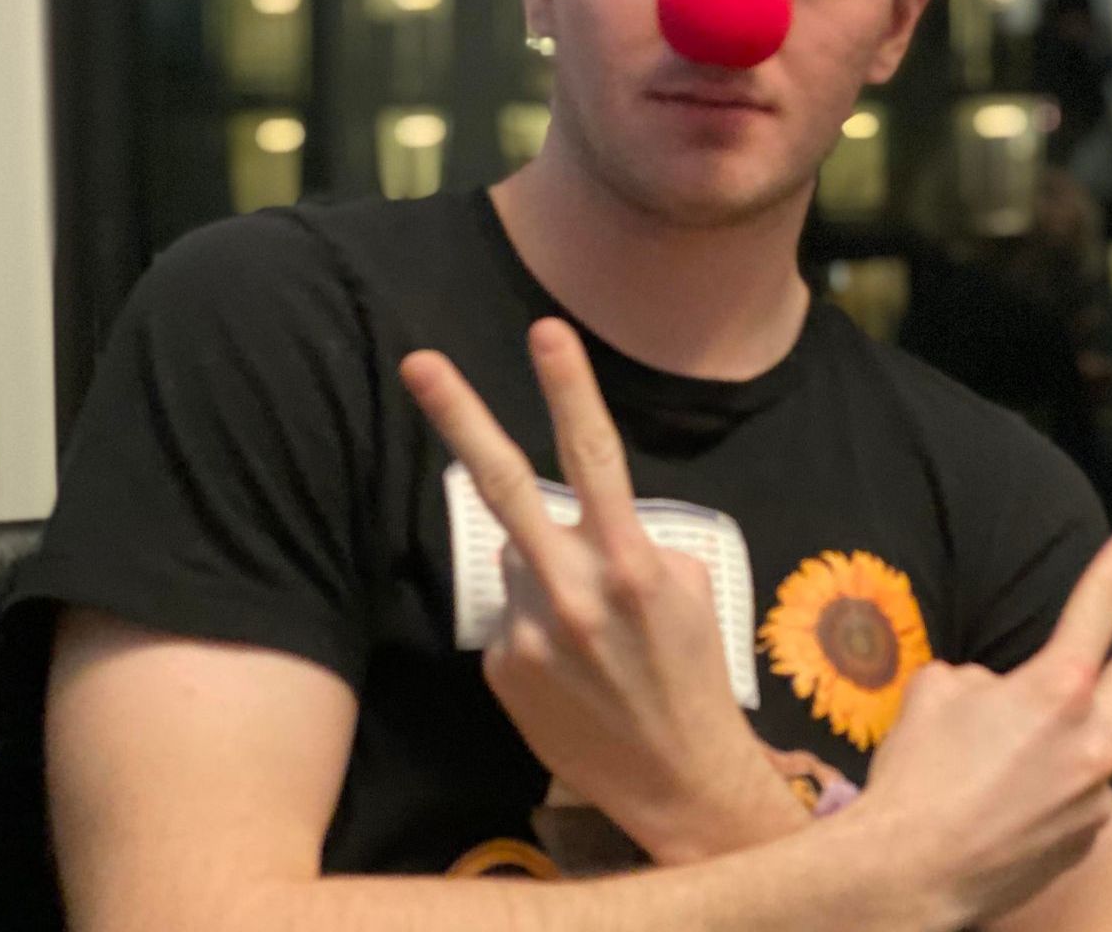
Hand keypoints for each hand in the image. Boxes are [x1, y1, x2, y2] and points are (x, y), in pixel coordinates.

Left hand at [400, 319, 807, 863]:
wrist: (679, 782)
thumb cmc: (693, 672)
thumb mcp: (686, 590)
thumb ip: (625, 541)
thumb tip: (575, 522)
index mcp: (630, 562)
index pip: (595, 456)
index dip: (570, 389)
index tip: (546, 330)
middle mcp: (572, 590)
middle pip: (505, 486)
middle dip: (460, 416)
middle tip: (417, 363)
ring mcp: (529, 632)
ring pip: (518, 559)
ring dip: (546, 569)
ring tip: (592, 635)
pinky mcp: (501, 668)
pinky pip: (510, 617)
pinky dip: (536, 623)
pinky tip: (571, 668)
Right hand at [854, 518, 1111, 928]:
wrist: (908, 873)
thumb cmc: (917, 774)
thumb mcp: (938, 689)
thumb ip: (986, 681)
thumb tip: (1003, 698)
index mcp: (1058, 690)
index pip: (1098, 607)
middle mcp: (1093, 743)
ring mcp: (1095, 800)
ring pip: (1084, 746)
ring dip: (1056, 741)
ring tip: (988, 763)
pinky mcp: (1083, 844)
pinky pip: (1071, 795)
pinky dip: (1044, 788)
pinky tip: (998, 803)